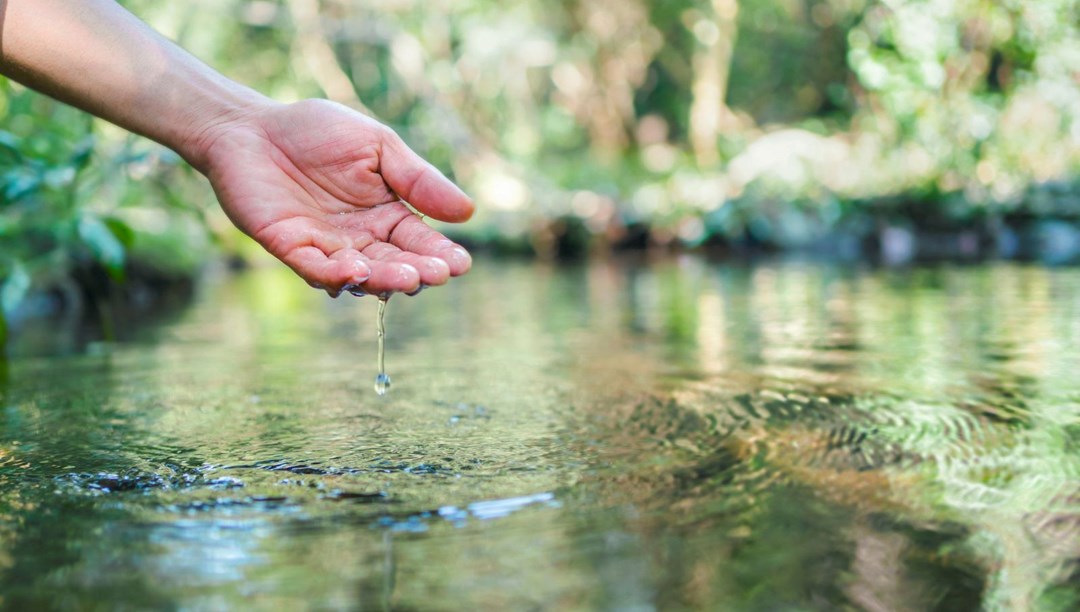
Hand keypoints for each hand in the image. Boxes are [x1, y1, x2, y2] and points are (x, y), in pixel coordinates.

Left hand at [196, 99, 473, 296]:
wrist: (254, 126)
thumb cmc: (317, 132)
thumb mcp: (378, 146)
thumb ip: (417, 179)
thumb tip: (467, 211)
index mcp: (386, 215)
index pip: (419, 241)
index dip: (440, 254)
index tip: (460, 264)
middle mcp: (360, 239)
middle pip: (394, 264)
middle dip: (417, 271)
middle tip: (437, 274)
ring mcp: (325, 247)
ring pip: (360, 273)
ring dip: (384, 279)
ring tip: (408, 278)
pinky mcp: (290, 247)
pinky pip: (315, 268)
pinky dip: (336, 275)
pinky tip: (357, 272)